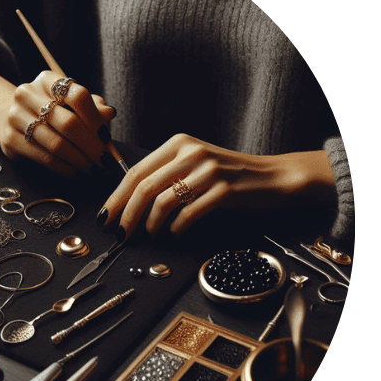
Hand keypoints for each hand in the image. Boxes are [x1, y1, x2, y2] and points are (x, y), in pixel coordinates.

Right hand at [0, 59, 116, 175]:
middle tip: (104, 161)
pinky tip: (74, 172)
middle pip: (68, 123)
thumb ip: (93, 108)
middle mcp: (27, 94)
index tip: (106, 137)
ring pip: (56, 144)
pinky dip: (63, 168)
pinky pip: (43, 157)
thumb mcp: (72, 104)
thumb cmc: (52, 112)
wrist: (16, 120)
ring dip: (79, 161)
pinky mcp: (9, 138)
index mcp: (47, 80)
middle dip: (91, 146)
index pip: (77, 96)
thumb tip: (108, 114)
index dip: (95, 118)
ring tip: (92, 169)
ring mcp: (15, 116)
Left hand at [98, 134, 336, 237]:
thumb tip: (129, 205)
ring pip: (163, 201)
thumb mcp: (195, 165)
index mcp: (178, 144)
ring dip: (150, 224)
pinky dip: (177, 228)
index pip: (136, 171)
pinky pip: (189, 213)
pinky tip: (175, 235)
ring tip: (149, 236)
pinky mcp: (224, 190)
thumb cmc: (230, 176)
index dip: (117, 197)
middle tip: (121, 234)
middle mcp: (191, 152)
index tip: (106, 218)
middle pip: (144, 187)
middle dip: (127, 215)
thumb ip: (166, 176)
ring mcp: (208, 170)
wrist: (274, 177)